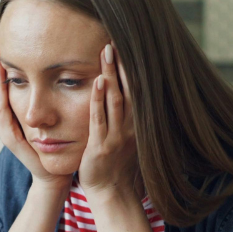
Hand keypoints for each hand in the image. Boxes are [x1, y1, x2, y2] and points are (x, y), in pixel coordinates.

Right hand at [0, 37, 70, 191]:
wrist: (54, 174)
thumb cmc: (59, 144)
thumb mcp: (55, 115)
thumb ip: (54, 96)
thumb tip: (65, 69)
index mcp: (17, 110)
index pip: (8, 79)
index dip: (6, 58)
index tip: (6, 34)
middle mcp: (7, 117)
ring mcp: (5, 126)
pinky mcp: (10, 136)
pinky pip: (2, 110)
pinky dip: (0, 93)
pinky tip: (1, 79)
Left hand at [78, 44, 140, 201]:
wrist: (111, 193)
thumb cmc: (115, 164)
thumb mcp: (125, 136)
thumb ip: (125, 114)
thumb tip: (124, 91)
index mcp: (136, 123)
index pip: (135, 89)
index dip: (130, 67)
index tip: (125, 45)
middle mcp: (130, 127)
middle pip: (128, 89)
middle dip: (122, 64)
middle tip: (115, 39)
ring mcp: (117, 136)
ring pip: (115, 100)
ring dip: (110, 75)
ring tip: (107, 52)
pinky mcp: (101, 146)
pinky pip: (100, 120)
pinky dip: (98, 100)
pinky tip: (95, 82)